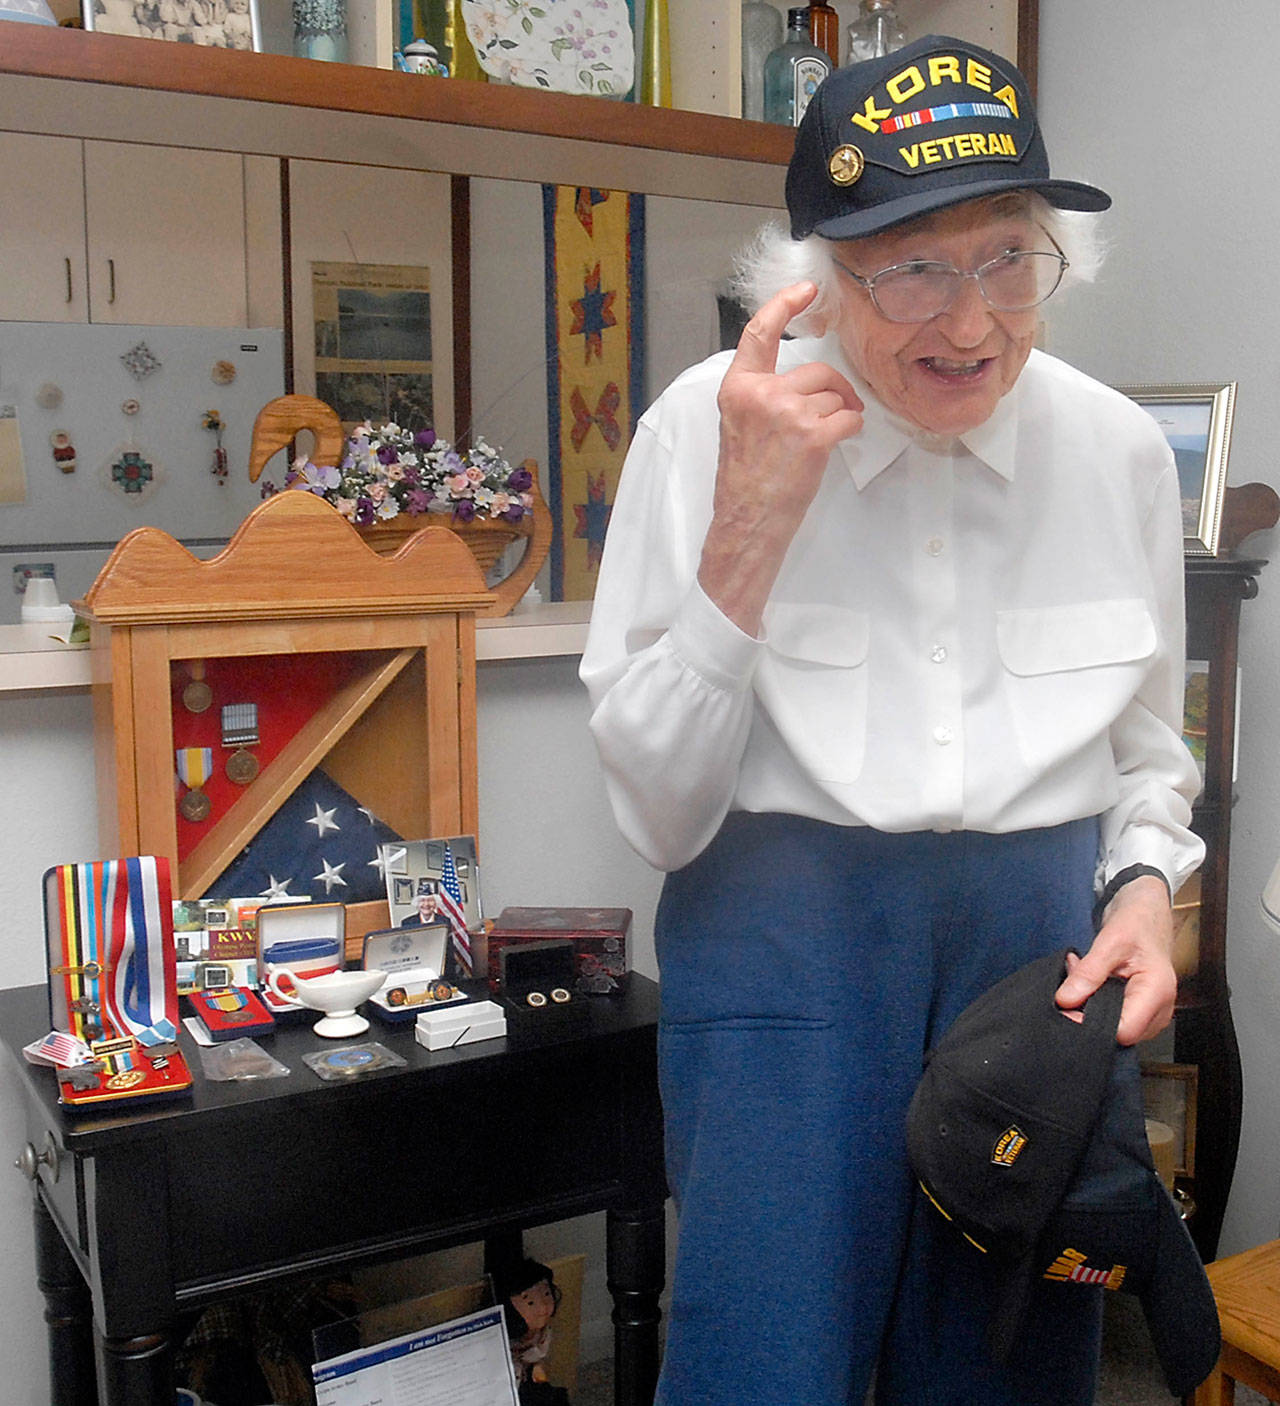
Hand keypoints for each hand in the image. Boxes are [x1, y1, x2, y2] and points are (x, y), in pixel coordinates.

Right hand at [698, 281, 863, 633]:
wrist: (747, 521)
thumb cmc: (745, 482)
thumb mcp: (740, 428)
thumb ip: (762, 397)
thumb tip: (804, 382)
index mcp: (738, 390)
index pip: (760, 334)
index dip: (784, 305)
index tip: (806, 289)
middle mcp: (761, 395)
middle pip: (816, 372)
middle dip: (833, 391)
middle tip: (835, 412)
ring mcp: (787, 414)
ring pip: (835, 396)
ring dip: (841, 414)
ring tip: (827, 438)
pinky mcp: (813, 435)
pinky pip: (848, 418)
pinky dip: (851, 429)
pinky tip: (838, 444)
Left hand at [1054, 876, 1176, 1044]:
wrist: (1147, 913)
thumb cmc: (1137, 922)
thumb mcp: (1110, 941)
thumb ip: (1088, 973)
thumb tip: (1065, 1000)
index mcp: (1157, 992)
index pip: (1123, 1032)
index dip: (1092, 1024)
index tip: (1068, 1006)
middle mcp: (1160, 1009)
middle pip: (1117, 1033)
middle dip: (1088, 1011)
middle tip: (1073, 980)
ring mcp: (1152, 1013)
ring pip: (1113, 1026)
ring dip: (1089, 1003)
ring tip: (1081, 974)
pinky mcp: (1141, 1010)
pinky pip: (1114, 1016)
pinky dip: (1095, 1001)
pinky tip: (1089, 980)